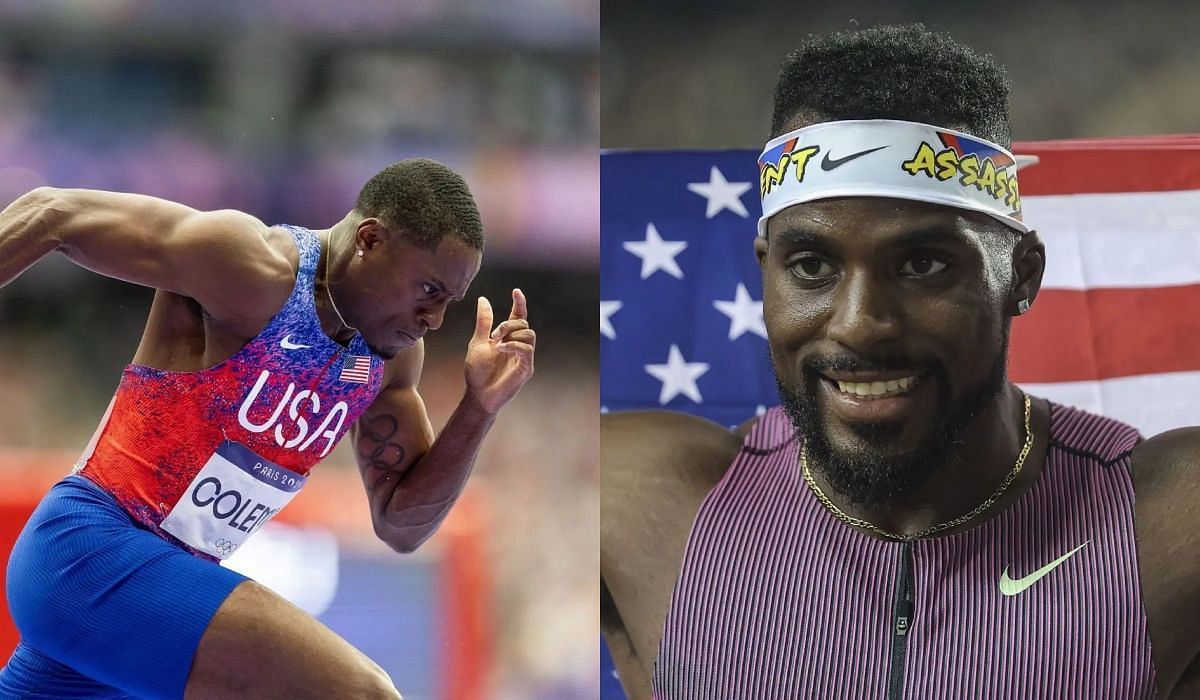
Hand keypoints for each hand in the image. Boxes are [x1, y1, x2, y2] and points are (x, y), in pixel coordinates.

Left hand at [464, 288, 535, 414]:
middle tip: (494, 334)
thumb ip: (483, 322)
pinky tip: (501, 348)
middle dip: (509, 324)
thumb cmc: (478, 371)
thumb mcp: (478, 342)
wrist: (478, 395)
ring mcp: (524, 358)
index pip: (518, 317)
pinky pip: (527, 350)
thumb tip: (483, 299)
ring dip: (512, 334)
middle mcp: (519, 346)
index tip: (516, 291)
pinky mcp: (526, 369)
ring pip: (529, 335)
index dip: (519, 303)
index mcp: (508, 338)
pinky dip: (514, 345)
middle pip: (524, 324)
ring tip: (497, 343)